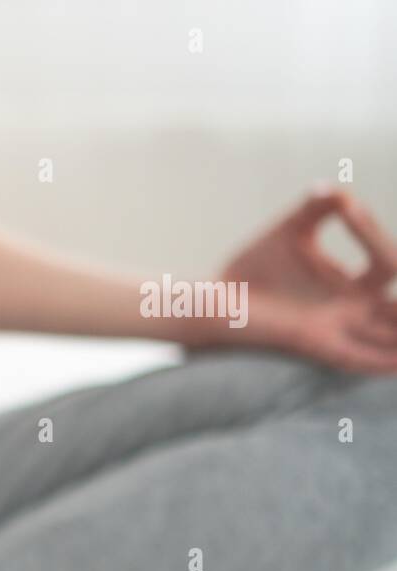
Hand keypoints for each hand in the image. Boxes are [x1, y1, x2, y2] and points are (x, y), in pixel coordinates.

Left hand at [216, 189, 396, 372]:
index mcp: (353, 287)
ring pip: (393, 337)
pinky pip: (360, 359)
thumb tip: (334, 188)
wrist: (211, 300)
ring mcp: (338, 329)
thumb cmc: (250, 271)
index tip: (344, 206)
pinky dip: (385, 362)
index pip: (389, 262)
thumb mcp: (290, 232)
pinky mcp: (316, 343)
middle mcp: (354, 311)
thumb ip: (319, 210)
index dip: (371, 231)